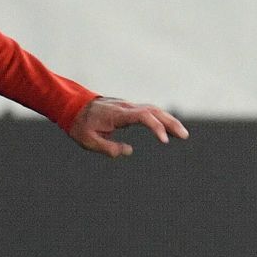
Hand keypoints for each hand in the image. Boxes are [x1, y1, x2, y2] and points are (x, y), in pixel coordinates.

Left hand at [68, 97, 187, 158]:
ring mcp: (128, 106)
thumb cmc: (80, 125)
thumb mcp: (89, 141)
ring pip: (153, 110)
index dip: (156, 127)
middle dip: (171, 123)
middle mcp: (126, 107)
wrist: (72, 106)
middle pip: (154, 111)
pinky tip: (168, 129)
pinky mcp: (128, 109)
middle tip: (185, 136)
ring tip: (182, 134)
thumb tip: (129, 150)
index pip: (143, 116)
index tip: (164, 140)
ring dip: (169, 120)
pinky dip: (161, 119)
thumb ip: (108, 148)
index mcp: (118, 114)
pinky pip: (148, 112)